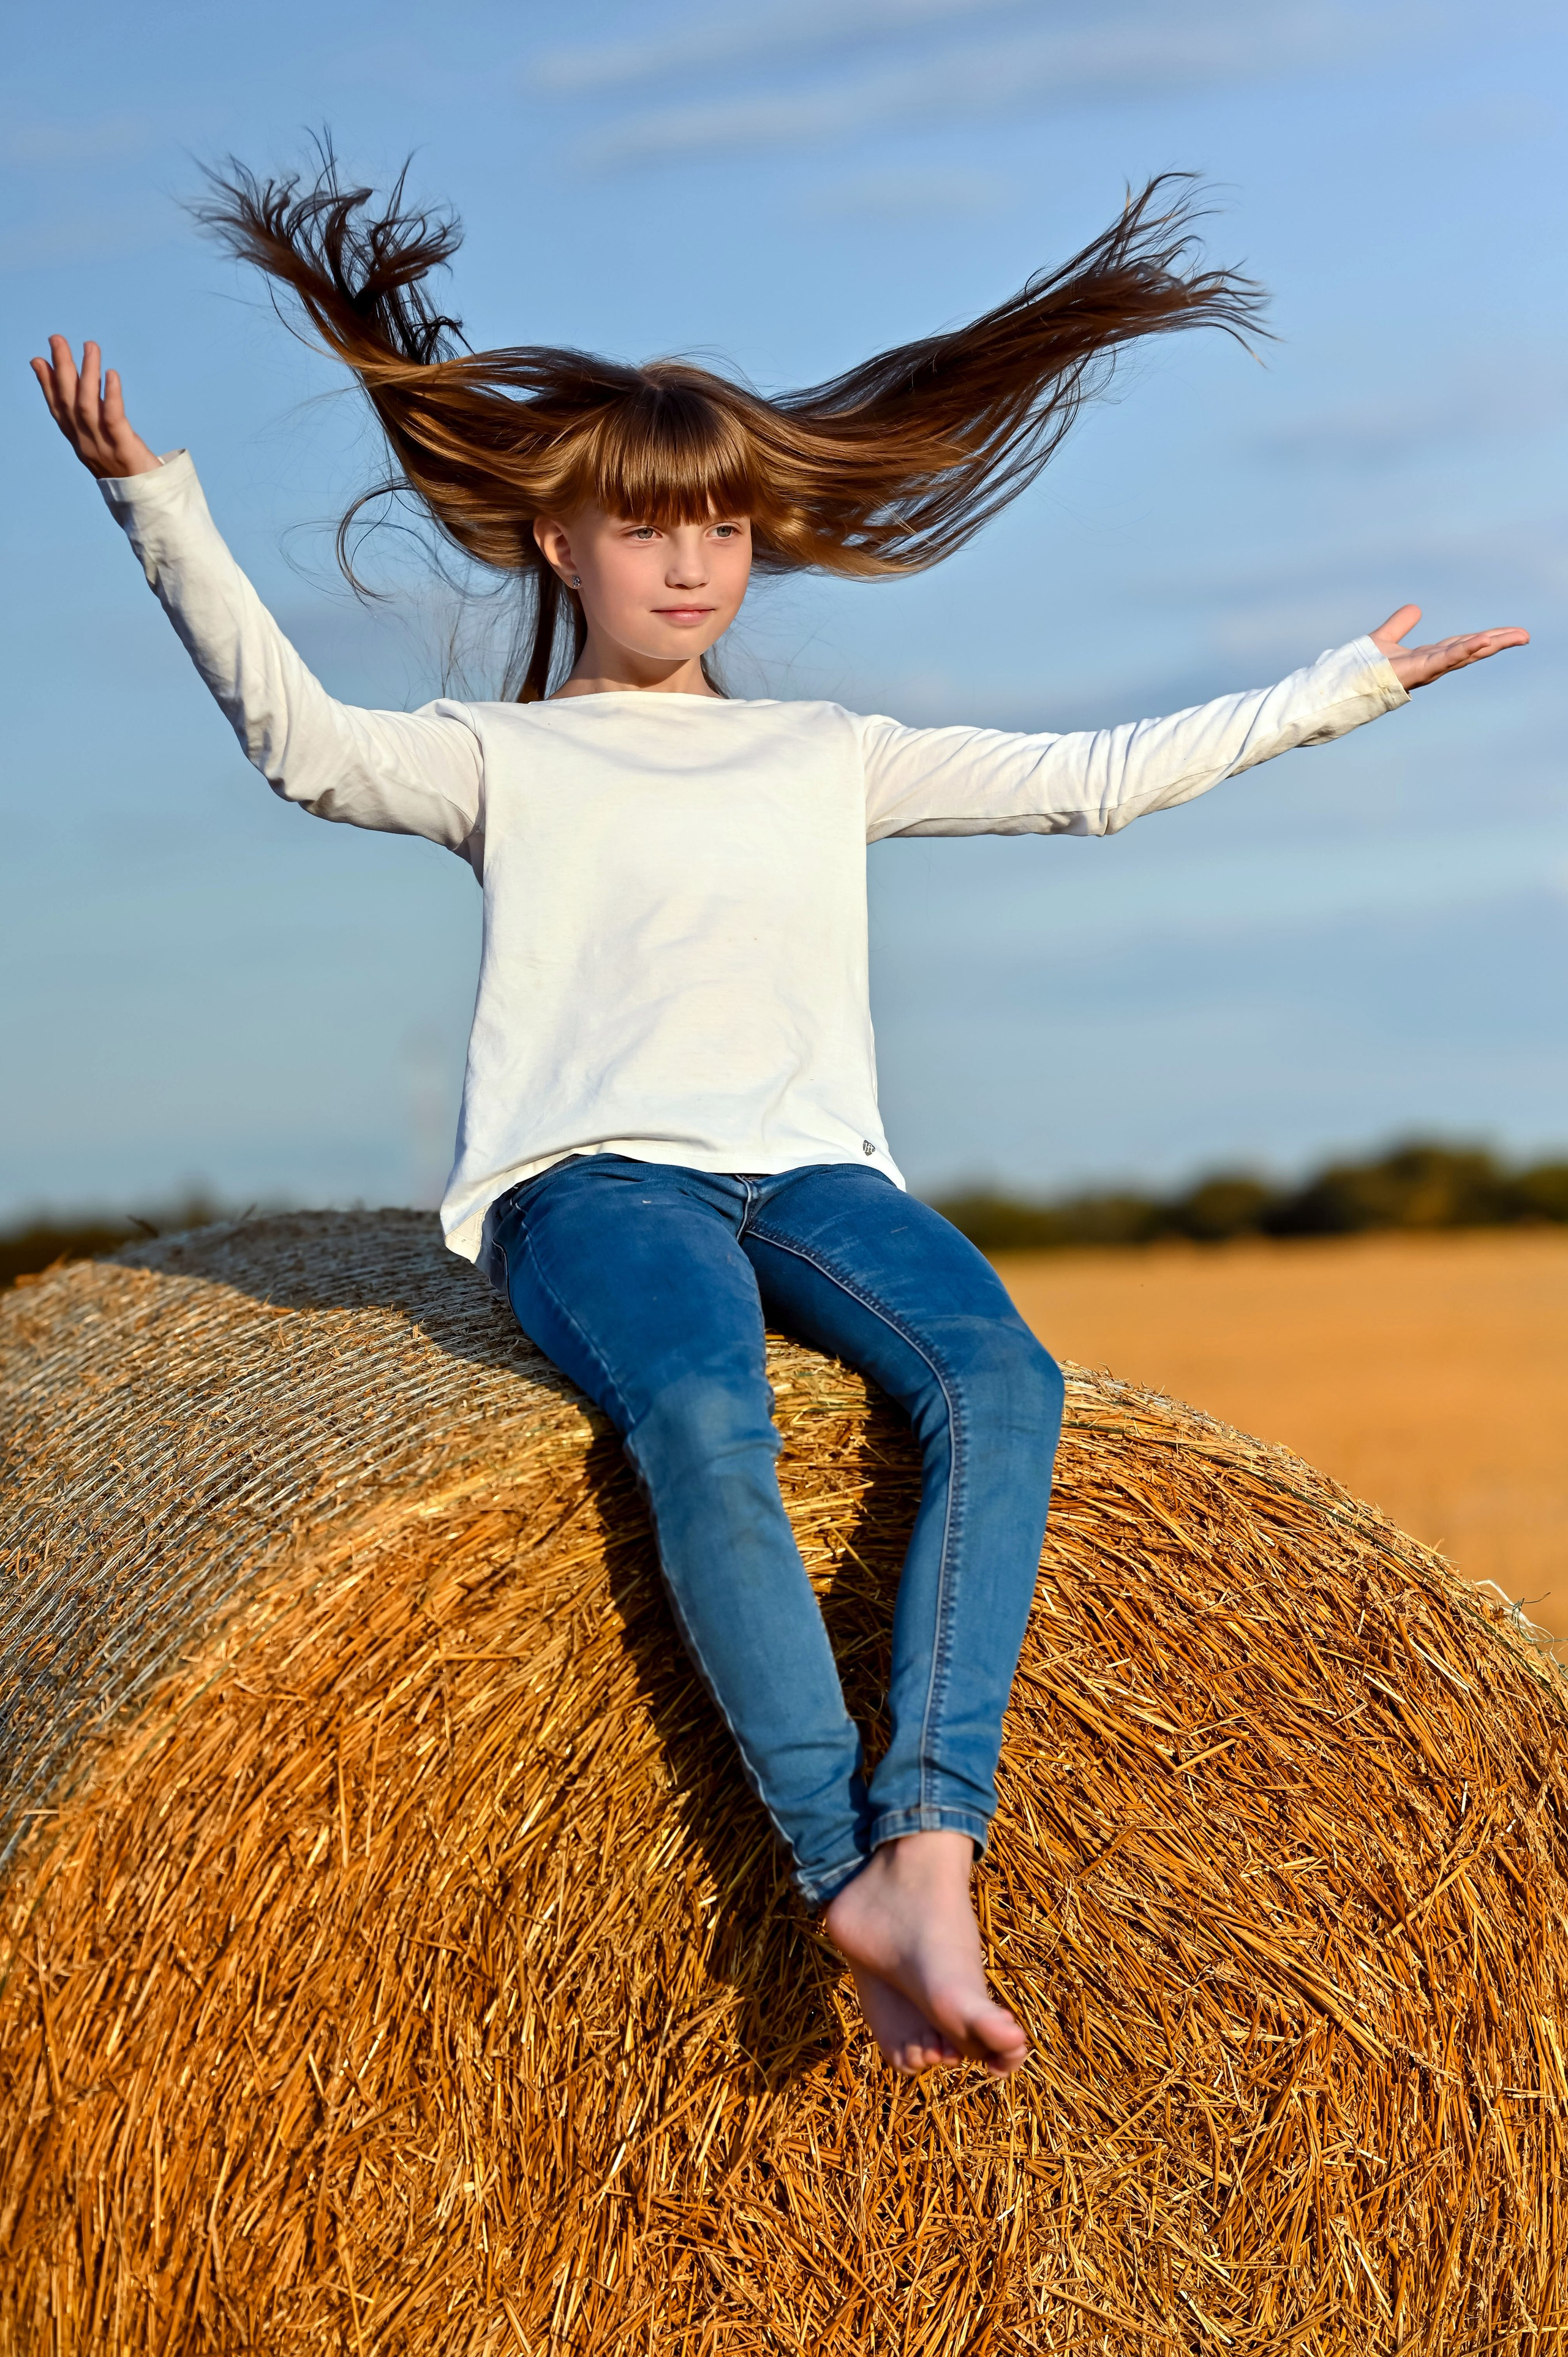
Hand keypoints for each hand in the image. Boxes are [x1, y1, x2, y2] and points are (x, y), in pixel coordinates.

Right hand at [30, 337, 160, 478]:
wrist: (150, 503)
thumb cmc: (129, 470)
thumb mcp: (103, 442)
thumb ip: (90, 418)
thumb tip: (81, 397)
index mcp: (79, 442)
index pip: (58, 409)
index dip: (47, 384)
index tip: (39, 359)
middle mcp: (86, 444)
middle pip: (68, 401)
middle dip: (61, 368)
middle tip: (57, 339)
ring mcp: (103, 448)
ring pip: (87, 405)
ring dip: (86, 373)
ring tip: (89, 346)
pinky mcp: (124, 449)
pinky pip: (113, 418)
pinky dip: (111, 395)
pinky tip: (111, 374)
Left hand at [1370, 604, 1528, 690]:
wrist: (1343, 686)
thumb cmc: (1362, 669)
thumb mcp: (1384, 639)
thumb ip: (1399, 624)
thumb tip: (1415, 609)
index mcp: (1427, 657)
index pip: (1462, 644)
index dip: (1485, 637)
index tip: (1509, 632)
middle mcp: (1431, 665)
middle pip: (1471, 650)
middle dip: (1498, 642)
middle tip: (1525, 635)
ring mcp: (1425, 670)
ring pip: (1464, 655)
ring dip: (1489, 645)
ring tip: (1515, 637)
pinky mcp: (1416, 673)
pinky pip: (1443, 660)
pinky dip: (1463, 651)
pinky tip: (1482, 641)